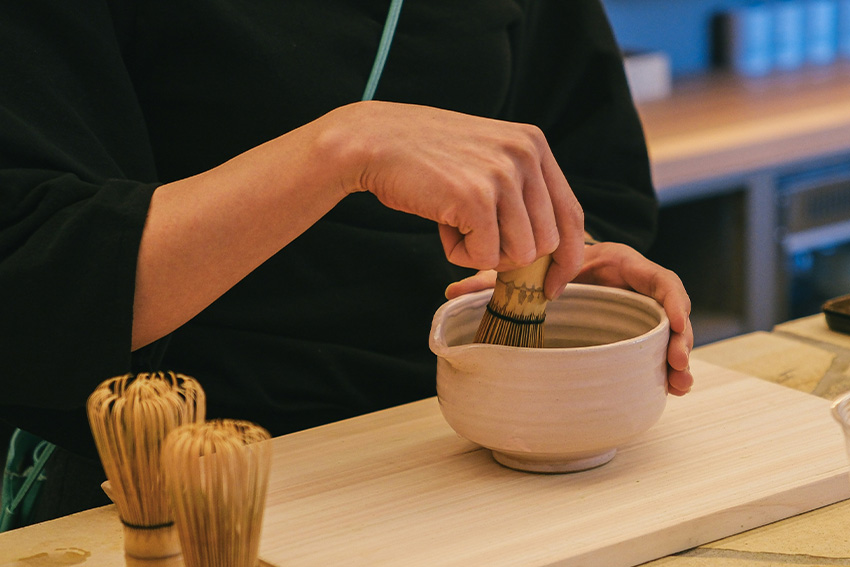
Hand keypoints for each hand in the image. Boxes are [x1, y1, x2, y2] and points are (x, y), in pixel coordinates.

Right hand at [328, 101, 584, 291]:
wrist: (373, 142)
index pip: (571, 214)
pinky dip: (458, 254)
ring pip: (519, 254)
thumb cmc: (424, 157)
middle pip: (547, 242)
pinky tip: (441, 225)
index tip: (552, 285)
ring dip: (482, 253)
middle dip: (511, 256)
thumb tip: (544, 248)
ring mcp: (502, 175)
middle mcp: (526, 154)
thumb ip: (519, 188)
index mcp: (534, 144)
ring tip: (453, 223)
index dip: (567, 258)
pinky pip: (483, 258)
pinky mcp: (476, 198)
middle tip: (475, 239)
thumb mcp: (486, 156)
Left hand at [445, 242, 693, 395]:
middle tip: (679, 366)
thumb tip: (451, 294)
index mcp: (614, 262)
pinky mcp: (633, 327)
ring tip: (680, 386)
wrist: (551, 268)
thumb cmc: (541, 265)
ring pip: (667, 330)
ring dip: (677, 357)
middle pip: (670, 307)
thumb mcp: (525, 271)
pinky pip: (655, 343)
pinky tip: (670, 390)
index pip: (655, 275)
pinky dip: (664, 365)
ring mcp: (636, 307)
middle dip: (680, 337)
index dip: (670, 300)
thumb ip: (493, 280)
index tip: (675, 325)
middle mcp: (632, 284)